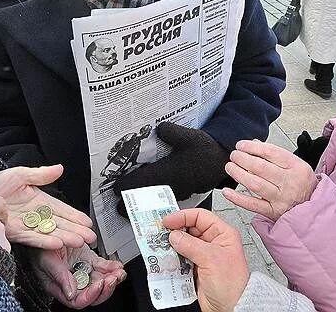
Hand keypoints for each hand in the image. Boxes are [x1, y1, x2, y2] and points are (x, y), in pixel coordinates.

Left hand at [0, 165, 96, 249]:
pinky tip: (57, 243)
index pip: (62, 210)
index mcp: (39, 202)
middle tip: (89, 237)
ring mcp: (26, 225)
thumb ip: (41, 174)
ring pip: (49, 233)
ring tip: (78, 241)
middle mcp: (35, 215)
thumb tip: (59, 168)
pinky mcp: (15, 232)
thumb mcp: (22, 174)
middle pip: (59, 224)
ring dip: (64, 237)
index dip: (75, 216)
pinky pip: (32, 237)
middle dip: (75, 230)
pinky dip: (45, 241)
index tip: (87, 222)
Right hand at [33, 244, 125, 307]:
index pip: (78, 300)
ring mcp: (81, 270)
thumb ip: (59, 276)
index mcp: (61, 286)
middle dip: (106, 288)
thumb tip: (71, 293)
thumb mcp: (46, 260)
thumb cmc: (39, 247)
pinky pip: (102, 267)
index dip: (91, 295)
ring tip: (119, 272)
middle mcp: (73, 281)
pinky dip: (112, 267)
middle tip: (112, 278)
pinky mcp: (88, 260)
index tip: (99, 285)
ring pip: (101, 281)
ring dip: (112, 278)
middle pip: (93, 293)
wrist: (44, 230)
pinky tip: (117, 265)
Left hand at [112, 123, 228, 200]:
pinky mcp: (181, 192)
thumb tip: (157, 128)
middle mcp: (169, 185)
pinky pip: (163, 200)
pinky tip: (147, 199)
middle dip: (130, 203)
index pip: (140, 182)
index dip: (125, 186)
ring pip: (154, 201)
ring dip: (141, 204)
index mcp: (167, 172)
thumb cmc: (204, 150)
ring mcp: (176, 191)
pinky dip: (153, 201)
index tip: (113, 189)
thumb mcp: (189, 137)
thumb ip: (171, 133)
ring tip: (128, 205)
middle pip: (145, 197)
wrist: (222, 161)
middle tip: (116, 208)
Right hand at [163, 208, 248, 311]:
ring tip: (160, 247)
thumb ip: (190, 245)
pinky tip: (166, 260)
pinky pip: (180, 259)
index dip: (183, 216)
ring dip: (172, 246)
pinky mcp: (195, 269)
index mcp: (223, 234)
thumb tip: (174, 236)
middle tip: (160, 234)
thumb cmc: (232, 285)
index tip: (168, 221)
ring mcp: (203, 256)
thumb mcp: (211, 259)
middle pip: (189, 229)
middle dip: (175, 231)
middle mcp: (213, 243)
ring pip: (182, 244)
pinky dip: (172, 259)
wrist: (231, 309)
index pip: (200, 216)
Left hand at [222, 140, 317, 221]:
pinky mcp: (272, 212)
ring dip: (238, 174)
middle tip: (234, 155)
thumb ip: (275, 154)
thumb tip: (254, 143)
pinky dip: (237, 198)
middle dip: (242, 159)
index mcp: (296, 167)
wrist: (312, 207)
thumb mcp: (295, 165)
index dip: (252, 147)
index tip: (241, 145)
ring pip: (255, 184)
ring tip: (230, 167)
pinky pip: (252, 205)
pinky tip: (227, 191)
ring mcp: (281, 198)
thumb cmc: (302, 184)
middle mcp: (289, 182)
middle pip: (260, 168)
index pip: (271, 152)